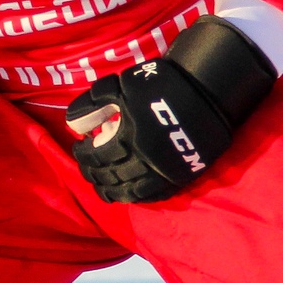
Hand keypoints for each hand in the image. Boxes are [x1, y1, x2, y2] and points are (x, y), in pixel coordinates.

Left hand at [64, 16, 276, 203]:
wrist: (207, 91)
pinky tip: (131, 195)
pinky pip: (157, 195)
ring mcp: (164, 171)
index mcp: (127, 137)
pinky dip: (141, 198)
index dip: (83, 155)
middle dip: (94, 175)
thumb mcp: (123, 84)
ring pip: (132, 192)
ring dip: (113, 192)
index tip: (79, 148)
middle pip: (111, 176)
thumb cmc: (162, 85)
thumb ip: (95, 101)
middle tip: (88, 170)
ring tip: (104, 190)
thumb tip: (75, 124)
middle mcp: (143, 160)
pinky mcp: (182, 175)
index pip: (96, 156)